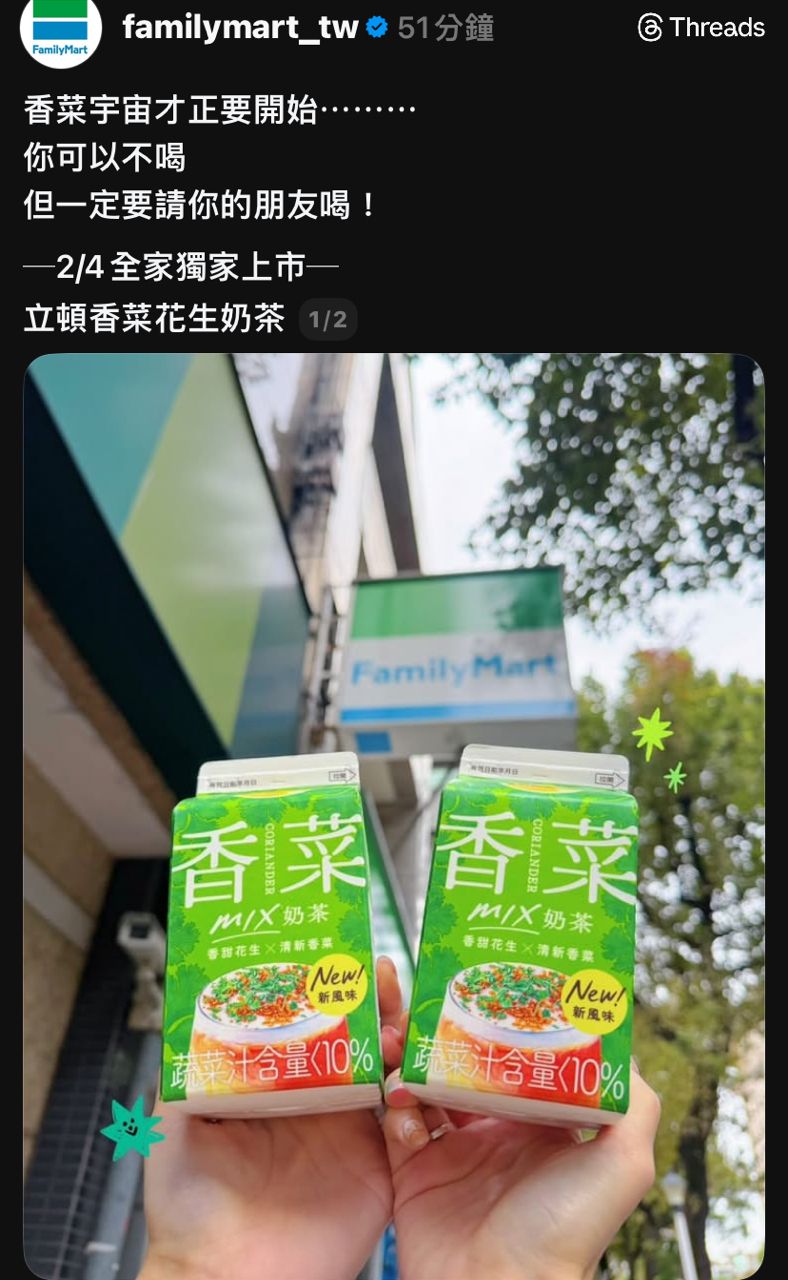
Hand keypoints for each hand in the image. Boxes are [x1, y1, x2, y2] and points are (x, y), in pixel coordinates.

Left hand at [141, 956, 402, 1279]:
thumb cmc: (188, 1209)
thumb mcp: (174, 1124)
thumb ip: (186, 1066)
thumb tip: (188, 1006)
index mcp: (278, 1086)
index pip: (313, 1023)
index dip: (330, 990)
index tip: (343, 959)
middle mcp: (319, 1104)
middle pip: (359, 1038)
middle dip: (376, 1002)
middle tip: (382, 974)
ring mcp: (352, 1136)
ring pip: (390, 1072)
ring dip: (401, 1039)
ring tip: (399, 1019)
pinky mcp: (380, 1171)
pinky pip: (409, 1126)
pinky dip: (416, 1097)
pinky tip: (409, 1077)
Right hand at [381, 972, 660, 1279]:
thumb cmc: (564, 1232)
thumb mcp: (622, 1164)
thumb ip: (634, 1105)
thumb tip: (624, 1048)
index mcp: (542, 1126)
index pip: (522, 1059)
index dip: (507, 1025)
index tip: (491, 988)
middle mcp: (498, 1132)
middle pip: (469, 1064)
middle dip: (451, 1034)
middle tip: (435, 1005)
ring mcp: (453, 1151)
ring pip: (426, 1083)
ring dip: (414, 1060)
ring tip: (408, 1045)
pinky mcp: (414, 1170)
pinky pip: (396, 1122)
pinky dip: (395, 1105)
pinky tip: (403, 1101)